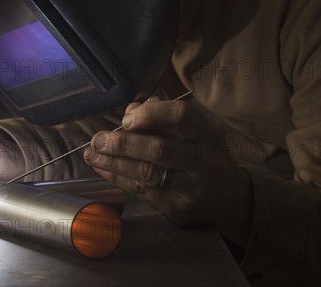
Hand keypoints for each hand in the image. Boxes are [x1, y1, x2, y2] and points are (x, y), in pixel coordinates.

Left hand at [83, 97, 252, 248]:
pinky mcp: (177, 208)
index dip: (151, 114)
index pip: (181, 116)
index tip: (127, 118)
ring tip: (91, 153)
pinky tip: (101, 167)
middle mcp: (202, 160)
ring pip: (147, 174)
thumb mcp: (193, 131)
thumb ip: (161, 117)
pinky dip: (118, 177)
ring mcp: (190, 188)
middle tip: (98, 139)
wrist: (229, 197)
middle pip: (159, 149)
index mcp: (206, 133)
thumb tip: (129, 111)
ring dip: (113, 162)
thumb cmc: (203, 153)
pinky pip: (142, 190)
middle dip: (123, 143)